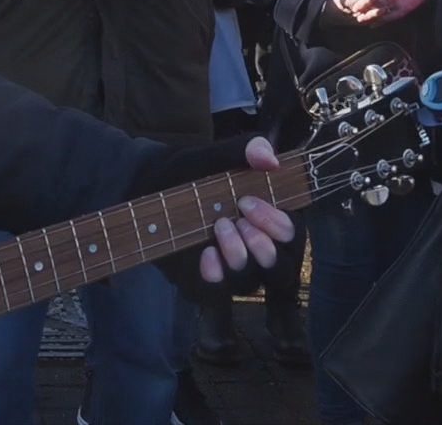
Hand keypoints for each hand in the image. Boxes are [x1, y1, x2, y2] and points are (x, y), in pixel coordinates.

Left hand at [126, 136, 294, 286]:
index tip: (248, 201)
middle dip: (264, 246)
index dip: (279, 224)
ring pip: (251, 282)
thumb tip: (271, 160)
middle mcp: (254, 250)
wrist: (148, 182)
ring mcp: (230, 269)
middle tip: (239, 218)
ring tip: (220, 226)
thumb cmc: (191, 171)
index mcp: (268, 221)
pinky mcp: (204, 280)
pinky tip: (205, 252)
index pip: (293, 236)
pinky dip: (216, 274)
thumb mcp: (216, 155)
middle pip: (281, 269)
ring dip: (240, 256)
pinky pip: (219, 292)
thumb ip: (246, 149)